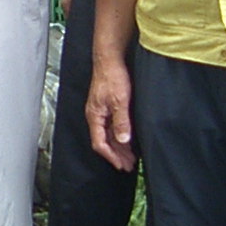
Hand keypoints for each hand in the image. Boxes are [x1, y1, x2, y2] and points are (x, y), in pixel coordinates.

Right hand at [86, 54, 136, 171]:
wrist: (109, 59)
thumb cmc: (112, 77)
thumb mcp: (120, 101)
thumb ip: (121, 122)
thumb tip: (122, 140)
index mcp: (94, 116)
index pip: (99, 143)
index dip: (111, 156)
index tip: (121, 165)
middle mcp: (95, 116)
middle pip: (104, 142)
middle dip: (116, 155)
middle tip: (128, 166)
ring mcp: (101, 112)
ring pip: (108, 135)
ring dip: (119, 147)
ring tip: (130, 158)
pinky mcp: (106, 107)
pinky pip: (111, 127)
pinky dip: (119, 136)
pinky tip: (127, 141)